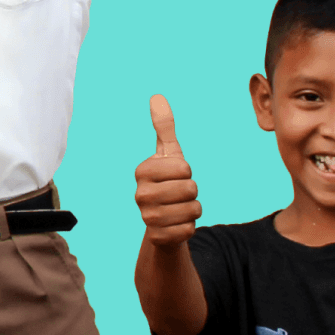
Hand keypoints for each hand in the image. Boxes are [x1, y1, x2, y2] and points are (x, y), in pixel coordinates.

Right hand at [135, 95, 200, 246]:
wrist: (161, 219)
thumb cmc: (167, 181)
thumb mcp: (168, 154)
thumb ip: (164, 127)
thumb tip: (157, 97)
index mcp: (142, 171)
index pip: (184, 167)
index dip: (187, 172)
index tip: (175, 175)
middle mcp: (140, 194)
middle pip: (190, 189)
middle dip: (192, 192)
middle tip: (179, 194)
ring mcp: (147, 217)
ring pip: (193, 210)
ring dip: (193, 209)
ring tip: (179, 208)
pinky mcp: (157, 237)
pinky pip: (190, 229)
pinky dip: (189, 227)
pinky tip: (176, 224)